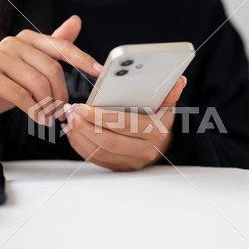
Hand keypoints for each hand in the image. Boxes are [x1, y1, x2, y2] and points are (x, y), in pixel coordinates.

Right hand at [0, 15, 102, 130]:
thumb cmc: (14, 81)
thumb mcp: (36, 65)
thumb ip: (56, 46)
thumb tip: (76, 20)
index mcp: (29, 38)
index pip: (61, 46)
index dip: (82, 58)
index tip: (99, 70)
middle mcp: (13, 43)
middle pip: (52, 69)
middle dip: (61, 94)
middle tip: (63, 110)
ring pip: (38, 83)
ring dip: (49, 105)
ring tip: (51, 116)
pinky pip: (21, 96)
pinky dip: (35, 111)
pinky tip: (41, 120)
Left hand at [61, 76, 186, 170]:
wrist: (163, 146)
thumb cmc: (159, 119)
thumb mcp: (167, 105)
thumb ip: (169, 93)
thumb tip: (179, 80)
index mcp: (155, 131)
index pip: (125, 125)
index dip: (101, 117)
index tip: (81, 106)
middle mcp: (144, 150)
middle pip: (109, 141)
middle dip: (86, 125)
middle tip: (71, 111)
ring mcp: (131, 162)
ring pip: (99, 152)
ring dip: (80, 135)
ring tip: (69, 118)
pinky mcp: (120, 168)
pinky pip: (95, 159)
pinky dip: (80, 145)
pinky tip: (72, 131)